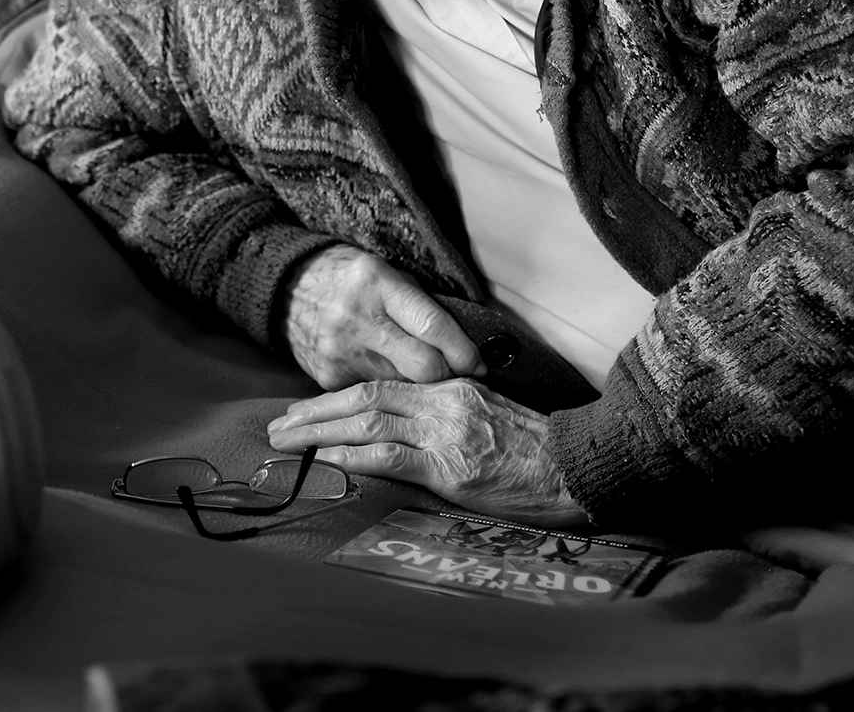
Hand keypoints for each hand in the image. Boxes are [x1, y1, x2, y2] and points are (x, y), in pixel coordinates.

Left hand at [266, 377, 588, 527]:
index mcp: (449, 390)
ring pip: (368, 421)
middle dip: (314, 412)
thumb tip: (405, 430)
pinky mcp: (451, 468)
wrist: (576, 466)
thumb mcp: (487, 419)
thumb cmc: (535, 451)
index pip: (381, 386)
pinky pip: (391, 456)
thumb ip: (446, 418)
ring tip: (287, 443)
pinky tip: (327, 460)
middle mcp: (442, 404)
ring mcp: (445, 434)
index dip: (335, 397)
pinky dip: (354, 456)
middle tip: (277, 426)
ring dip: (320, 433)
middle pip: (364, 397)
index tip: (303, 409)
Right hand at [282, 245, 484, 388]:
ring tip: (420, 373)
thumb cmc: (351, 278)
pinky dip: (387, 388)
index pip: (434, 327)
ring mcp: (340, 352)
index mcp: (379, 284)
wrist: (288, 288)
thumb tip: (467, 345)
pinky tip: (385, 374)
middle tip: (456, 373)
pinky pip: (375, 393)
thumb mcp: (388, 275)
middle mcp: (358, 320)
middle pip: (423, 368)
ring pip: (403, 387)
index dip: (464, 351)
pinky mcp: (328, 377)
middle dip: (448, 375)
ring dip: (418, 385)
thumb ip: (423, 307)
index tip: (479, 364)